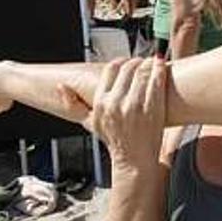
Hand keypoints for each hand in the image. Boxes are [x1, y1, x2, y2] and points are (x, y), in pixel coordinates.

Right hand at [70, 57, 166, 172]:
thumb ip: (74, 104)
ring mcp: (135, 105)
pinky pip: (156, 81)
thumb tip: (61, 87)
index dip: (121, 61)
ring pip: (142, 71)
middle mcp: (117, 102)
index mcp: (102, 102)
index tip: (127, 62)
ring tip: (152, 64)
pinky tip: (161, 67)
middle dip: (137, 61)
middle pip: (128, 68)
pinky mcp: (152, 108)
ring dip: (149, 63)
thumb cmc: (115, 141)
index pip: (111, 69)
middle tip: (142, 62)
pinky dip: (159, 70)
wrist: (134, 159)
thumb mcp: (91, 123)